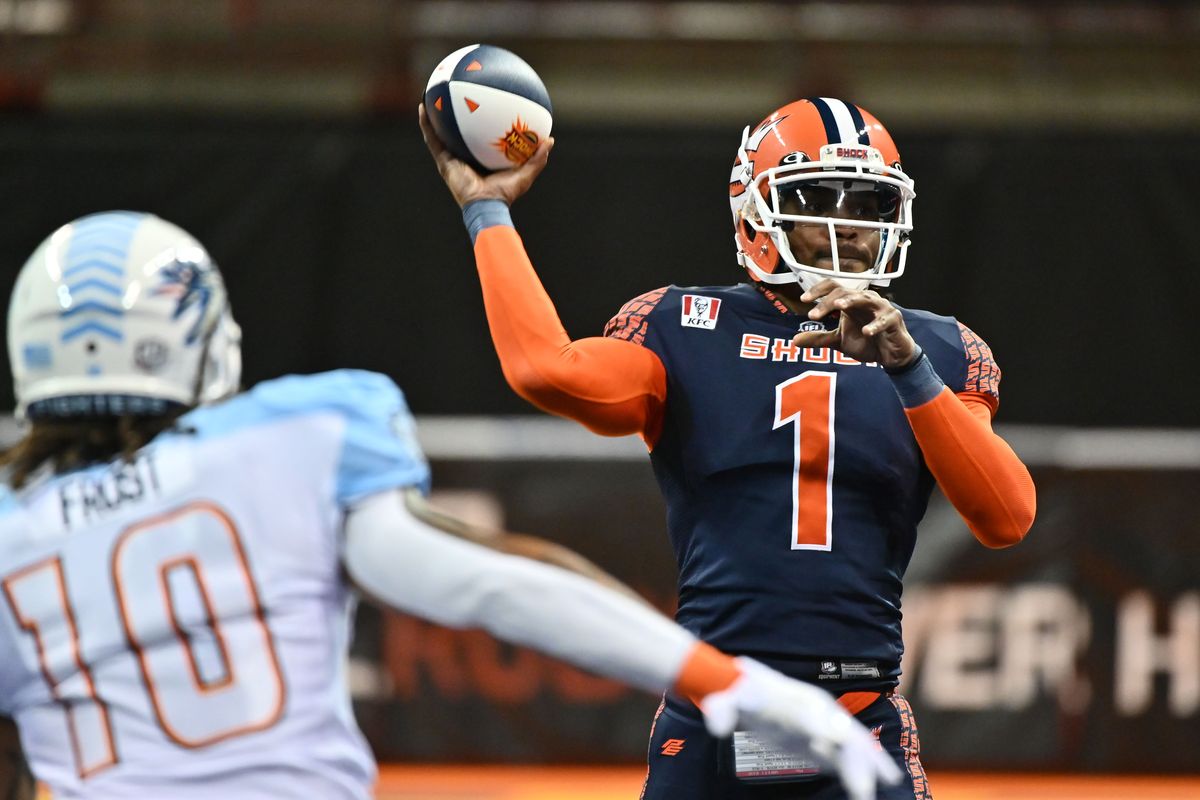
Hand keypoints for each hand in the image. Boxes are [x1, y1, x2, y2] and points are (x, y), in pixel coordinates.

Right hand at [418, 103, 553, 208]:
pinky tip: (423, 107)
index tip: (480, 104)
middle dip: (454, 114)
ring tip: (431, 94)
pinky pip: (432, 139)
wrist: (487, 206)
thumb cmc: (505, 194)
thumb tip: (550, 140)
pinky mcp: (443, 162)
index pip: (478, 137)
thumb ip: (538, 158)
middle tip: (455, 94)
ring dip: (434, 115)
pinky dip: (426, 124)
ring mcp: (451, 159)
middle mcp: (464, 157)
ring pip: (440, 132)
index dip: (478, 122)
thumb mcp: (525, 173)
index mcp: (480, 159)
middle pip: (457, 132)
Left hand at [700, 658, 901, 799]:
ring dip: (866, 766)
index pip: (814, 713)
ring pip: (851, 746)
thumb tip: (717, 725)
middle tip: (868, 781)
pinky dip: (858, 774)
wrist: (751, 691)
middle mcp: (817, 712)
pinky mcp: (823, 744)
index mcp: (796, 699)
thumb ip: (722, 709)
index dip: (825, 727)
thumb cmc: (742, 693)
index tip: (836, 743)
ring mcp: (824, 728)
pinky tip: (864, 793)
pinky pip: (846, 759)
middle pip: (842, 731)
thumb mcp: (728, 699)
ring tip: (875, 790)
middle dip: (858, 753)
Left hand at [792, 279, 917, 369]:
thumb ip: (819, 339)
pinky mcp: (893, 319)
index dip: (818, 290)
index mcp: (850, 302)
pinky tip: (866, 332)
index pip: (833, 287)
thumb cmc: (866, 342)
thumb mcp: (838, 341)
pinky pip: (883, 320)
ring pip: (865, 299)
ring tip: (838, 306)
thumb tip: (794, 341)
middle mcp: (864, 300)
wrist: (890, 355)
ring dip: (851, 302)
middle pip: (844, 292)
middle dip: (827, 301)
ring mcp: (880, 308)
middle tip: (813, 315)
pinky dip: (875, 325)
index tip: (803, 300)